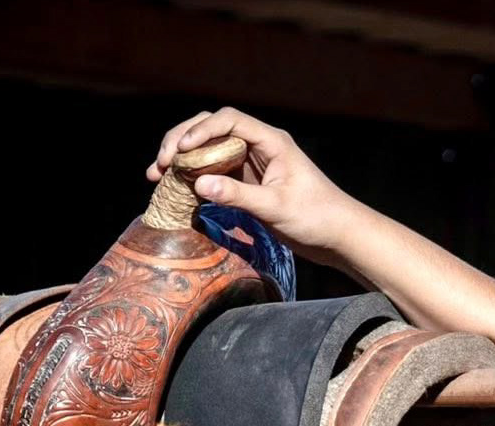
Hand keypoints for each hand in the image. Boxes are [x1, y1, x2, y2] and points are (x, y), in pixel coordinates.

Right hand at [148, 108, 366, 266]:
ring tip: (157, 175)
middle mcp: (259, 146)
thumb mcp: (276, 207)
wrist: (337, 236)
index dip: (200, 130)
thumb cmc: (317, 217)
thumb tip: (198, 184)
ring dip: (183, 160)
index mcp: (271, 140)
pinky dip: (194, 177)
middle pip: (212, 129)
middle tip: (159, 164)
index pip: (228, 120)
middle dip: (182, 141)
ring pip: (209, 150)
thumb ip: (238, 195)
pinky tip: (175, 189)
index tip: (180, 150)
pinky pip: (214, 172)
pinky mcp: (248, 182)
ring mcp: (252, 163)